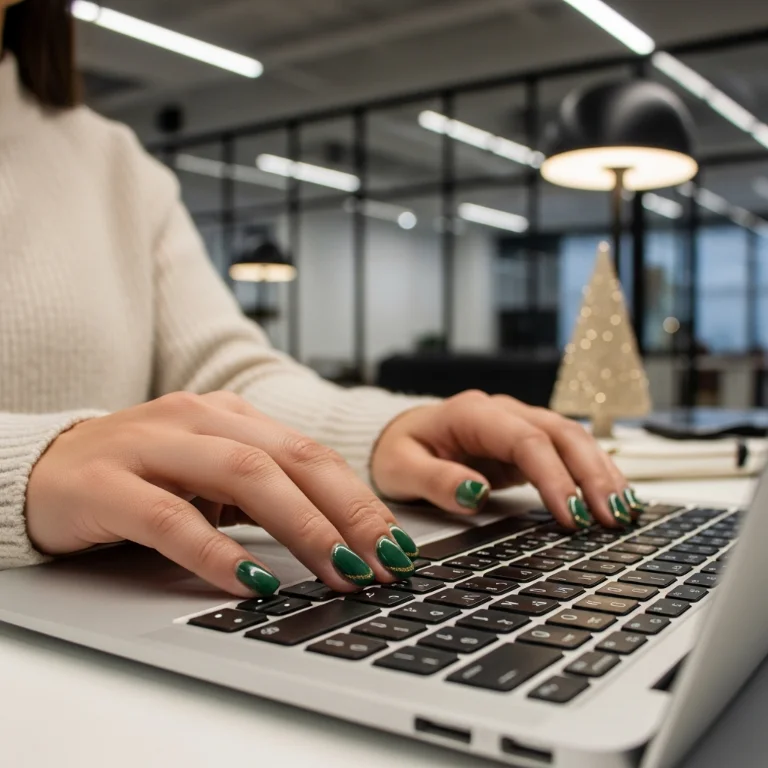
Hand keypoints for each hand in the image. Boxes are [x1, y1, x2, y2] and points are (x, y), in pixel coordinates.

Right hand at [26, 392, 418, 596]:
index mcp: (232, 416)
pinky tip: (248, 582)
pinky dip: (215, 552)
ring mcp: (154, 446)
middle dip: (348, 512)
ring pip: (244, 476)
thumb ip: (263, 493)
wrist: (46, 465)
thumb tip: (336, 537)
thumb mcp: (211, 474)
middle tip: (384, 561)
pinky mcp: (108, 485)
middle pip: (292, 460)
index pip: (312, 454)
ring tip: (338, 570)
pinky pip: (170, 518)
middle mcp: (200, 419)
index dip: (360, 499)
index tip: (396, 543)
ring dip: (301, 527)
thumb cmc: (142, 473)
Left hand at [371, 391, 639, 529]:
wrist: (401, 434)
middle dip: (592, 475)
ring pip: (574, 438)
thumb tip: (474, 494)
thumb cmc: (399, 450)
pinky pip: (569, 452)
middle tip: (611, 518)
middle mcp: (503, 412)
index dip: (553, 476)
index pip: (526, 440)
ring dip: (602, 473)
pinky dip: (594, 473)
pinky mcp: (528, 442)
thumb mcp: (401, 468)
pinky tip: (615, 497)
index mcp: (473, 413)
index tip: (571, 515)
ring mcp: (519, 424)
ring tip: (625, 512)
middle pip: (562, 433)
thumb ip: (435, 480)